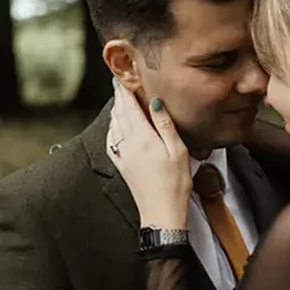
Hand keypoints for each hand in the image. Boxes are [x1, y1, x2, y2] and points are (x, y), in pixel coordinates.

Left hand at [107, 82, 189, 227]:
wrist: (161, 212)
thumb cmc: (174, 184)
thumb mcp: (177, 151)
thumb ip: (165, 124)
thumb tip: (154, 102)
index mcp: (142, 137)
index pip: (129, 106)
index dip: (125, 90)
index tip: (122, 77)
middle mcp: (128, 144)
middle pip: (120, 114)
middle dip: (119, 98)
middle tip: (118, 84)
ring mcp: (122, 156)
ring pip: (114, 126)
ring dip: (116, 112)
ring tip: (119, 102)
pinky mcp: (122, 166)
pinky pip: (112, 142)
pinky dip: (113, 129)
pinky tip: (115, 128)